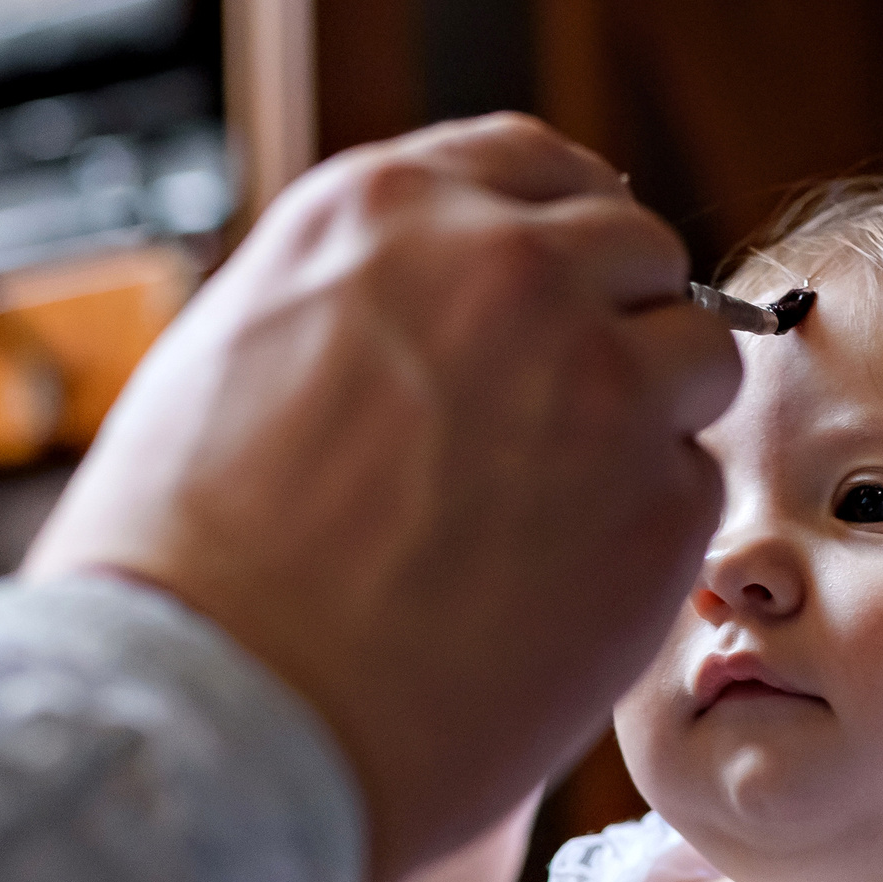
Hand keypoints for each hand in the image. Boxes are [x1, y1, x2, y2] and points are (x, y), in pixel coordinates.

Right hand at [27, 114, 739, 881]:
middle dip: (619, 322)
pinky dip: (648, 531)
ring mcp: (599, 381)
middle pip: (639, 251)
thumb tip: (451, 296)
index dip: (565, 233)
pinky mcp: (659, 500)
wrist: (213, 715)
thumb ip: (370, 299)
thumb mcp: (239, 349)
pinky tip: (554, 589)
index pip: (537, 166)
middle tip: (571, 419)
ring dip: (653, 419)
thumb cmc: (186, 568)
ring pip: (696, 356)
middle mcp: (508, 269)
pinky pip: (693, 484)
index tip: (571, 287)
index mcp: (386, 210)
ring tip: (557, 510)